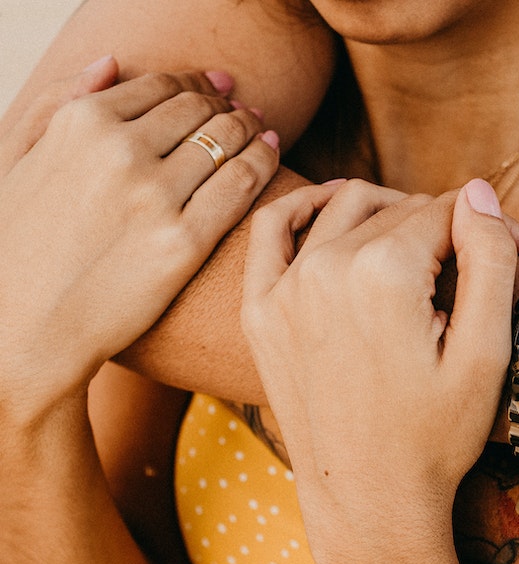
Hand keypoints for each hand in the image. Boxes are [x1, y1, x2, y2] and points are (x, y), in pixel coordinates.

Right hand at [0, 61, 278, 426]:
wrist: (25, 327)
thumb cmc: (19, 247)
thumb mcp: (17, 159)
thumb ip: (59, 104)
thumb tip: (111, 62)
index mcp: (81, 124)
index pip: (160, 86)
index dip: (195, 84)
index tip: (215, 90)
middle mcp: (120, 151)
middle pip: (198, 110)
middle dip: (227, 105)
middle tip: (246, 111)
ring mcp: (155, 197)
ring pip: (225, 141)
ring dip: (251, 128)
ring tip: (263, 130)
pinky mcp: (184, 243)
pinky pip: (240, 186)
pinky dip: (264, 161)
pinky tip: (272, 153)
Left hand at [242, 178, 518, 563]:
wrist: (369, 503)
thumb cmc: (433, 439)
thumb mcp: (484, 355)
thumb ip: (487, 260)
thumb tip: (478, 193)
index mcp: (384, 274)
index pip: (447, 212)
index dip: (491, 227)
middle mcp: (325, 268)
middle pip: (398, 210)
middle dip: (447, 227)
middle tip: (478, 265)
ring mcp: (284, 290)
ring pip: (344, 210)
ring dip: (388, 212)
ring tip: (422, 244)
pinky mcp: (261, 313)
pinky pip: (272, 231)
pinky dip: (303, 207)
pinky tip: (333, 209)